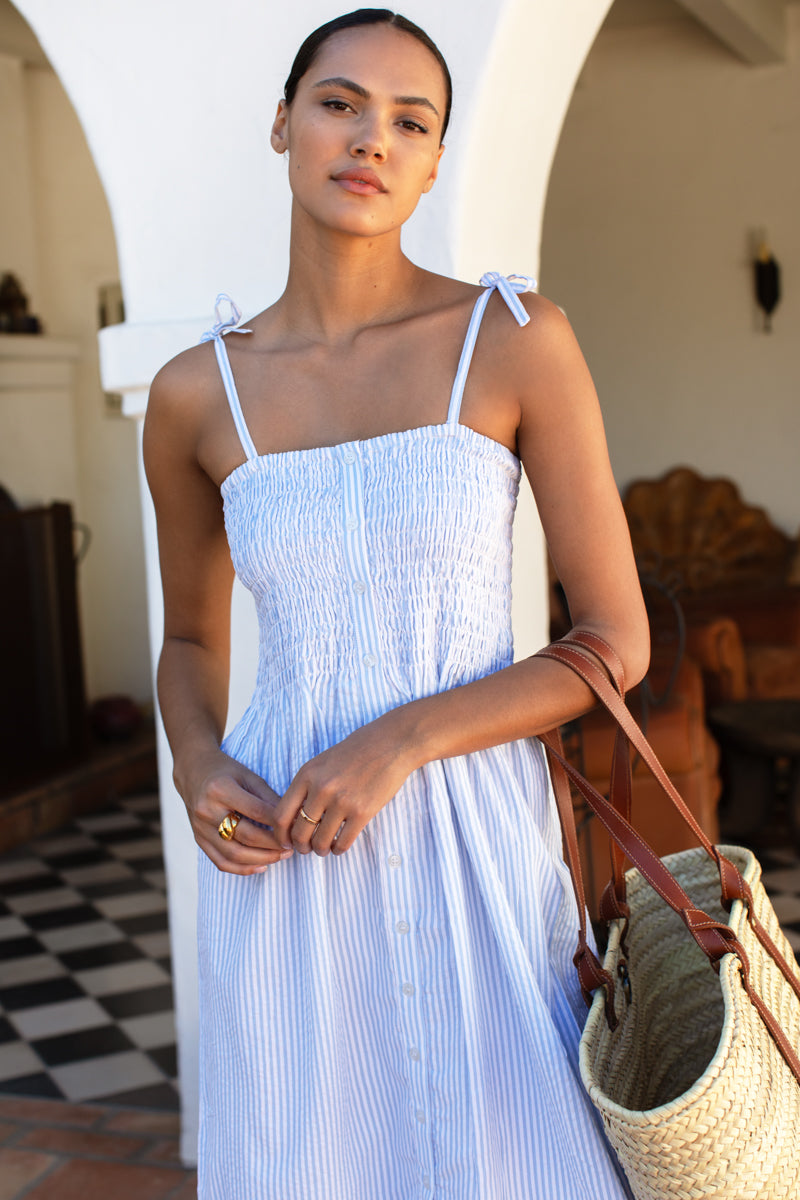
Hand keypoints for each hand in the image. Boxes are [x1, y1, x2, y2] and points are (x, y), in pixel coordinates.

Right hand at [176, 748, 292, 874]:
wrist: (193, 773)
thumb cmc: (226, 772)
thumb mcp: (249, 776)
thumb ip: (268, 797)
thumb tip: (292, 818)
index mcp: (220, 789)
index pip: (257, 811)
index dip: (279, 823)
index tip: (296, 828)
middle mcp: (207, 810)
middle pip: (246, 836)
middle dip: (273, 844)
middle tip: (293, 846)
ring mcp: (201, 828)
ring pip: (234, 854)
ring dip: (262, 859)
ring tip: (281, 856)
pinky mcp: (199, 840)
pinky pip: (221, 862)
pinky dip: (243, 868)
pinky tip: (262, 866)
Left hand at [270, 717, 413, 856]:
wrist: (391, 743)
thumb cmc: (357, 751)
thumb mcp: (323, 762)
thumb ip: (307, 786)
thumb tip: (295, 817)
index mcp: (306, 775)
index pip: (281, 815)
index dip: (281, 834)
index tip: (287, 841)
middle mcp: (321, 789)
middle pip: (299, 832)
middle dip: (301, 846)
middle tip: (306, 849)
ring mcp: (341, 801)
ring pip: (320, 841)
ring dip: (320, 850)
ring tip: (324, 848)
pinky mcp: (362, 812)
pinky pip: (343, 842)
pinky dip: (339, 849)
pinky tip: (340, 846)